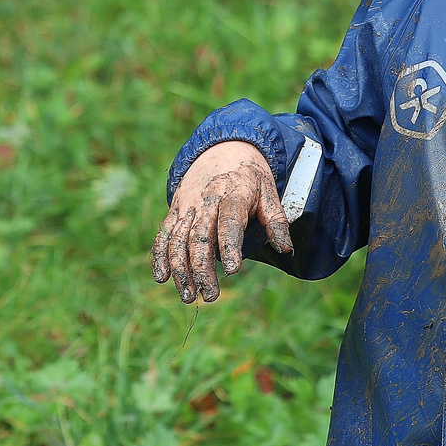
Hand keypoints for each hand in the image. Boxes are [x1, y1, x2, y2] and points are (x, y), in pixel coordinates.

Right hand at [151, 140, 292, 303]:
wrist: (223, 149)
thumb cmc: (250, 179)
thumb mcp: (270, 194)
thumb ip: (277, 222)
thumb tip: (286, 250)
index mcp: (233, 194)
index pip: (229, 222)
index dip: (230, 246)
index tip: (232, 271)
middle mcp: (206, 200)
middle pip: (200, 236)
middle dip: (202, 268)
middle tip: (210, 296)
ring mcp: (188, 205)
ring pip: (179, 239)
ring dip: (180, 269)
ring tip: (188, 295)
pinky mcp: (175, 210)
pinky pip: (164, 234)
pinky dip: (159, 255)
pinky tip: (161, 277)